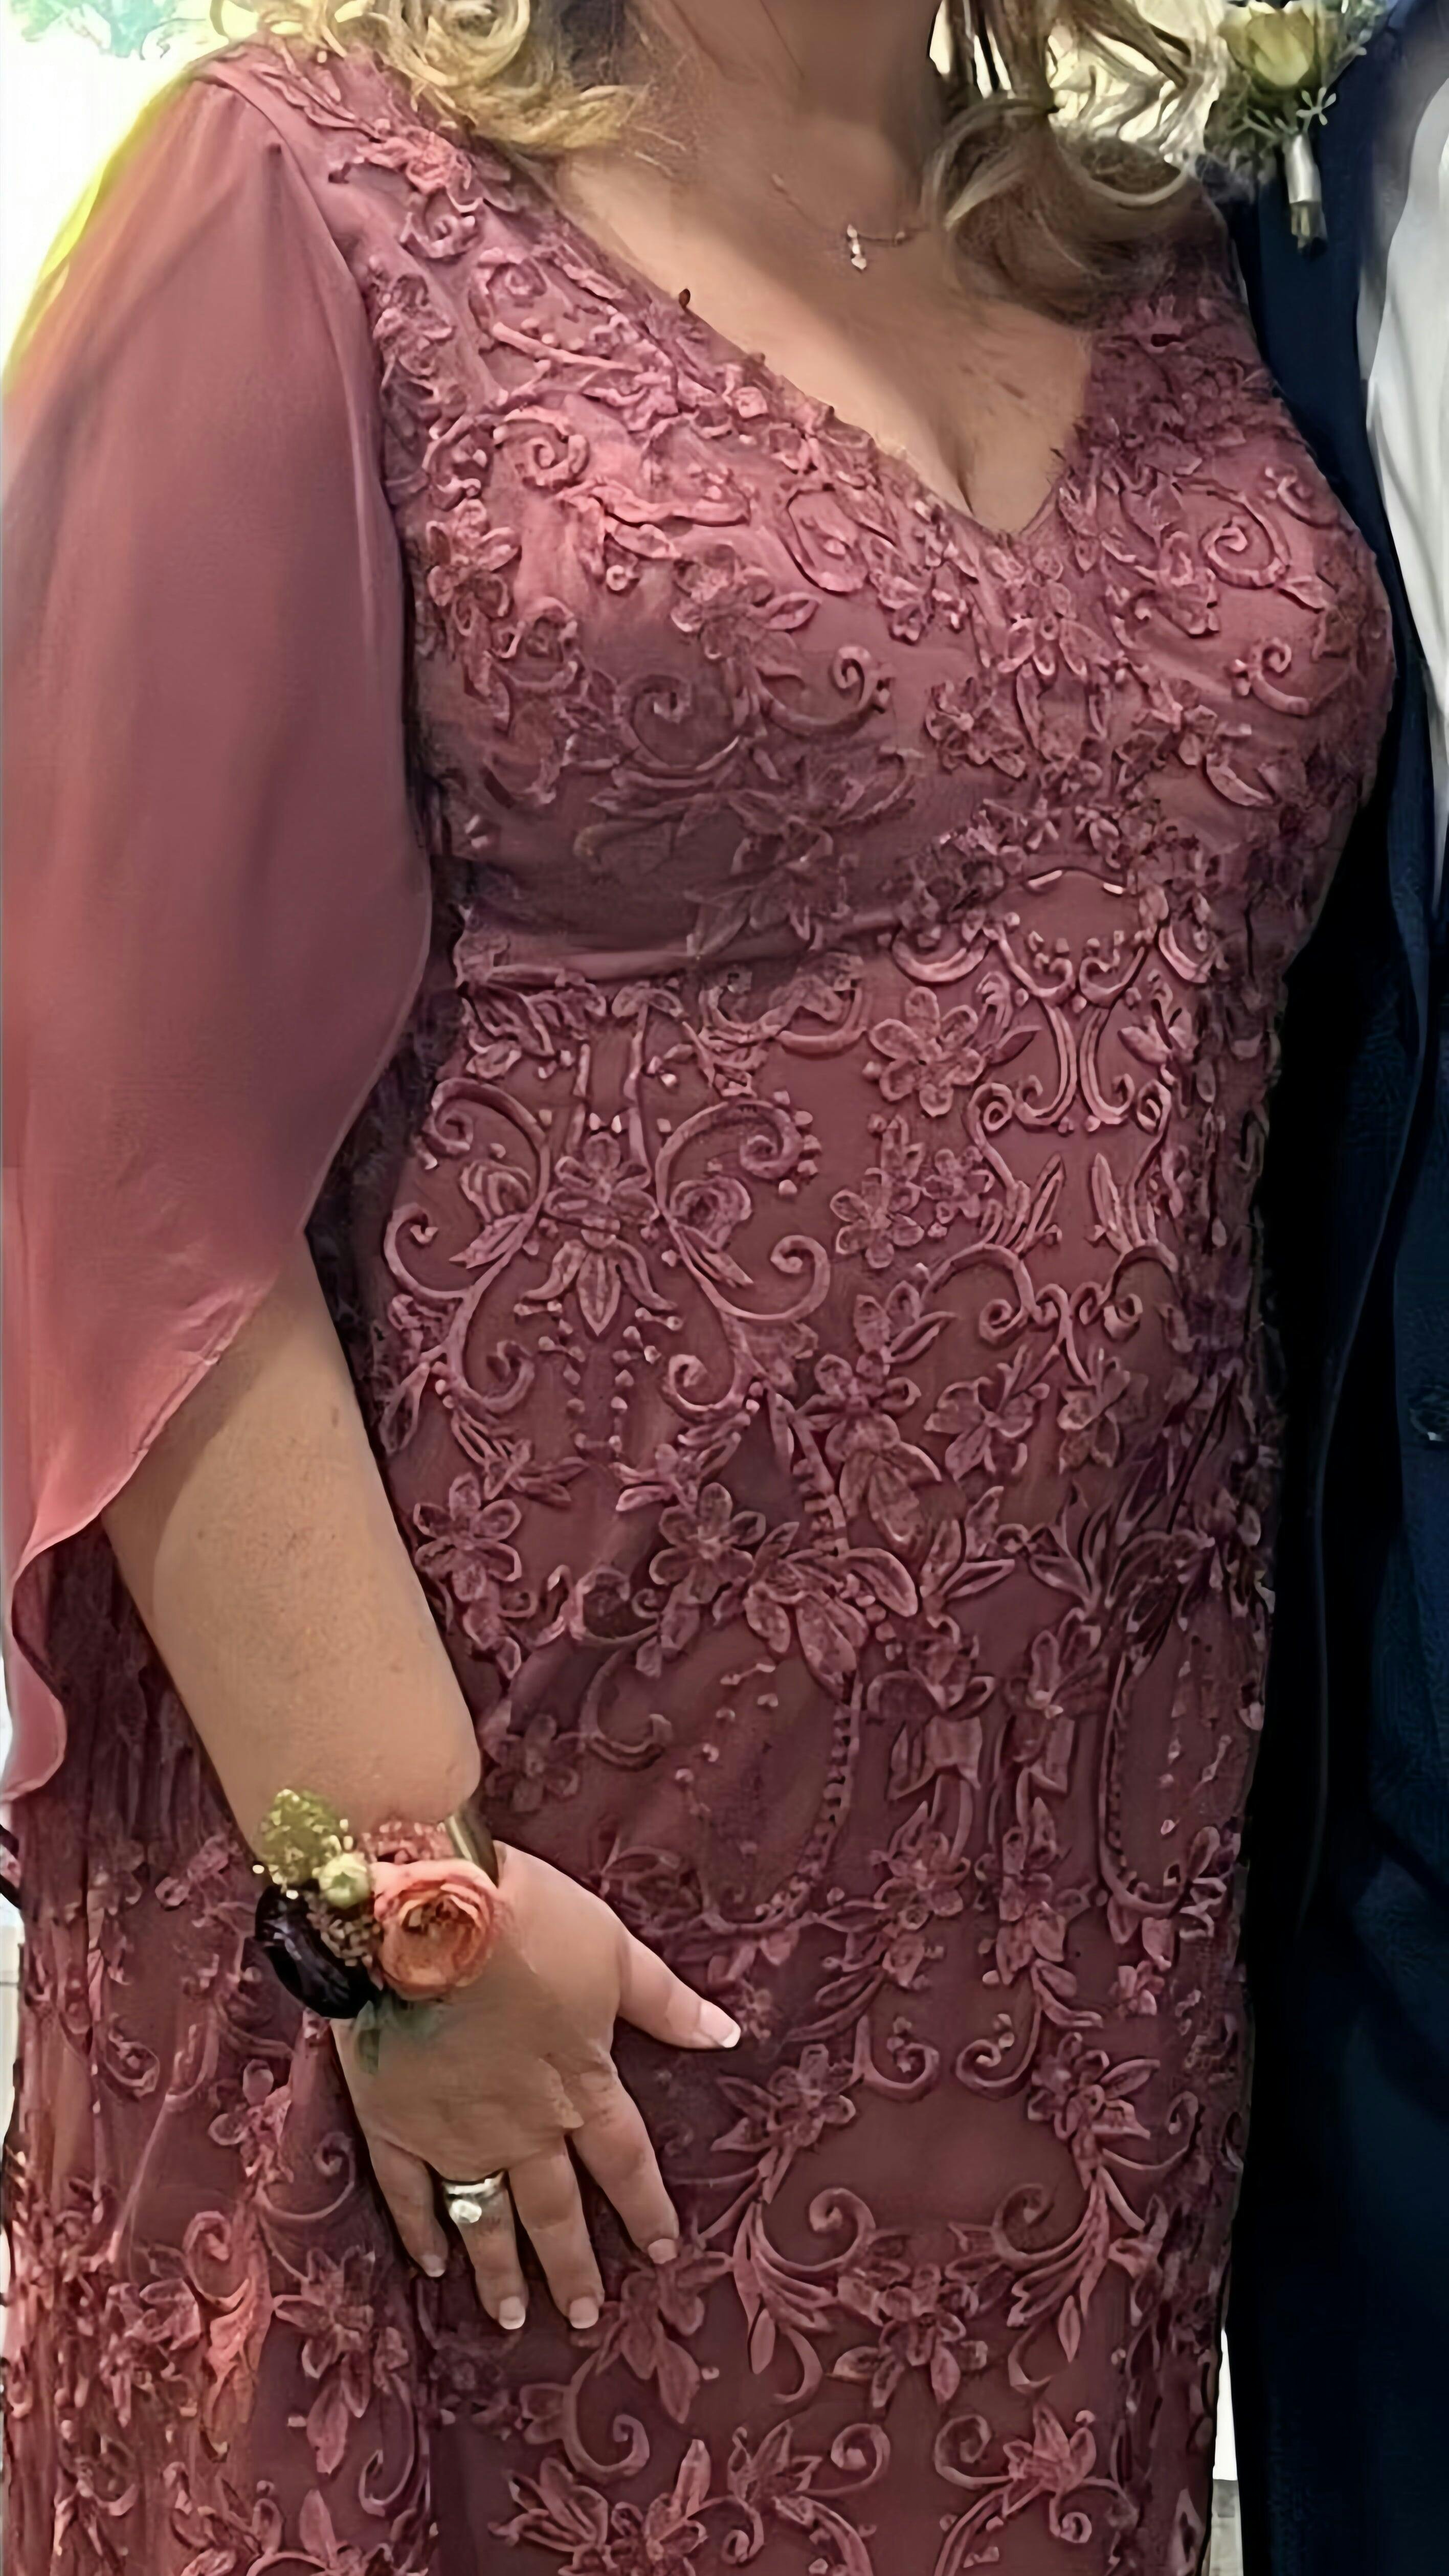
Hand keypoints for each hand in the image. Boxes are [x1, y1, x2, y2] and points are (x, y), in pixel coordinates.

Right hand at [336, 1842, 738, 2331]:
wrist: (423, 1915)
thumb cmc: (527, 1920)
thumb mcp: (614, 1952)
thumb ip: (666, 2004)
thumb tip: (728, 2035)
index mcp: (580, 2088)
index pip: (624, 2163)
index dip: (645, 2208)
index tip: (661, 2252)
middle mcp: (522, 2128)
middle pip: (553, 2210)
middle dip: (570, 2266)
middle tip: (582, 2316)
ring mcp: (454, 2133)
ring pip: (483, 2218)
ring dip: (499, 2271)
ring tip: (510, 2317)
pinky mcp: (393, 2122)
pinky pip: (408, 2193)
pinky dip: (420, 2231)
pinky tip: (431, 2265)